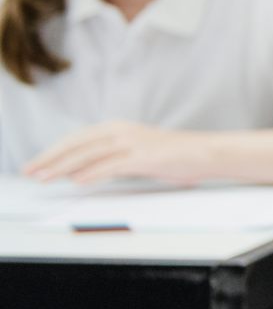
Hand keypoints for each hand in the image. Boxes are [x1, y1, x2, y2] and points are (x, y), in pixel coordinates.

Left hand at [23, 123, 213, 185]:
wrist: (208, 153)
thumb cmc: (175, 156)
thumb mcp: (138, 153)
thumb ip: (111, 158)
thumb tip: (81, 171)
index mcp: (118, 128)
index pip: (76, 139)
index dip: (53, 151)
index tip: (35, 164)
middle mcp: (122, 131)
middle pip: (77, 144)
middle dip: (50, 158)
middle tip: (30, 171)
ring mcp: (133, 143)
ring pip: (89, 154)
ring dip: (63, 166)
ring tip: (44, 177)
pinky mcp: (144, 157)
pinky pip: (112, 165)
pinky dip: (92, 172)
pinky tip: (77, 180)